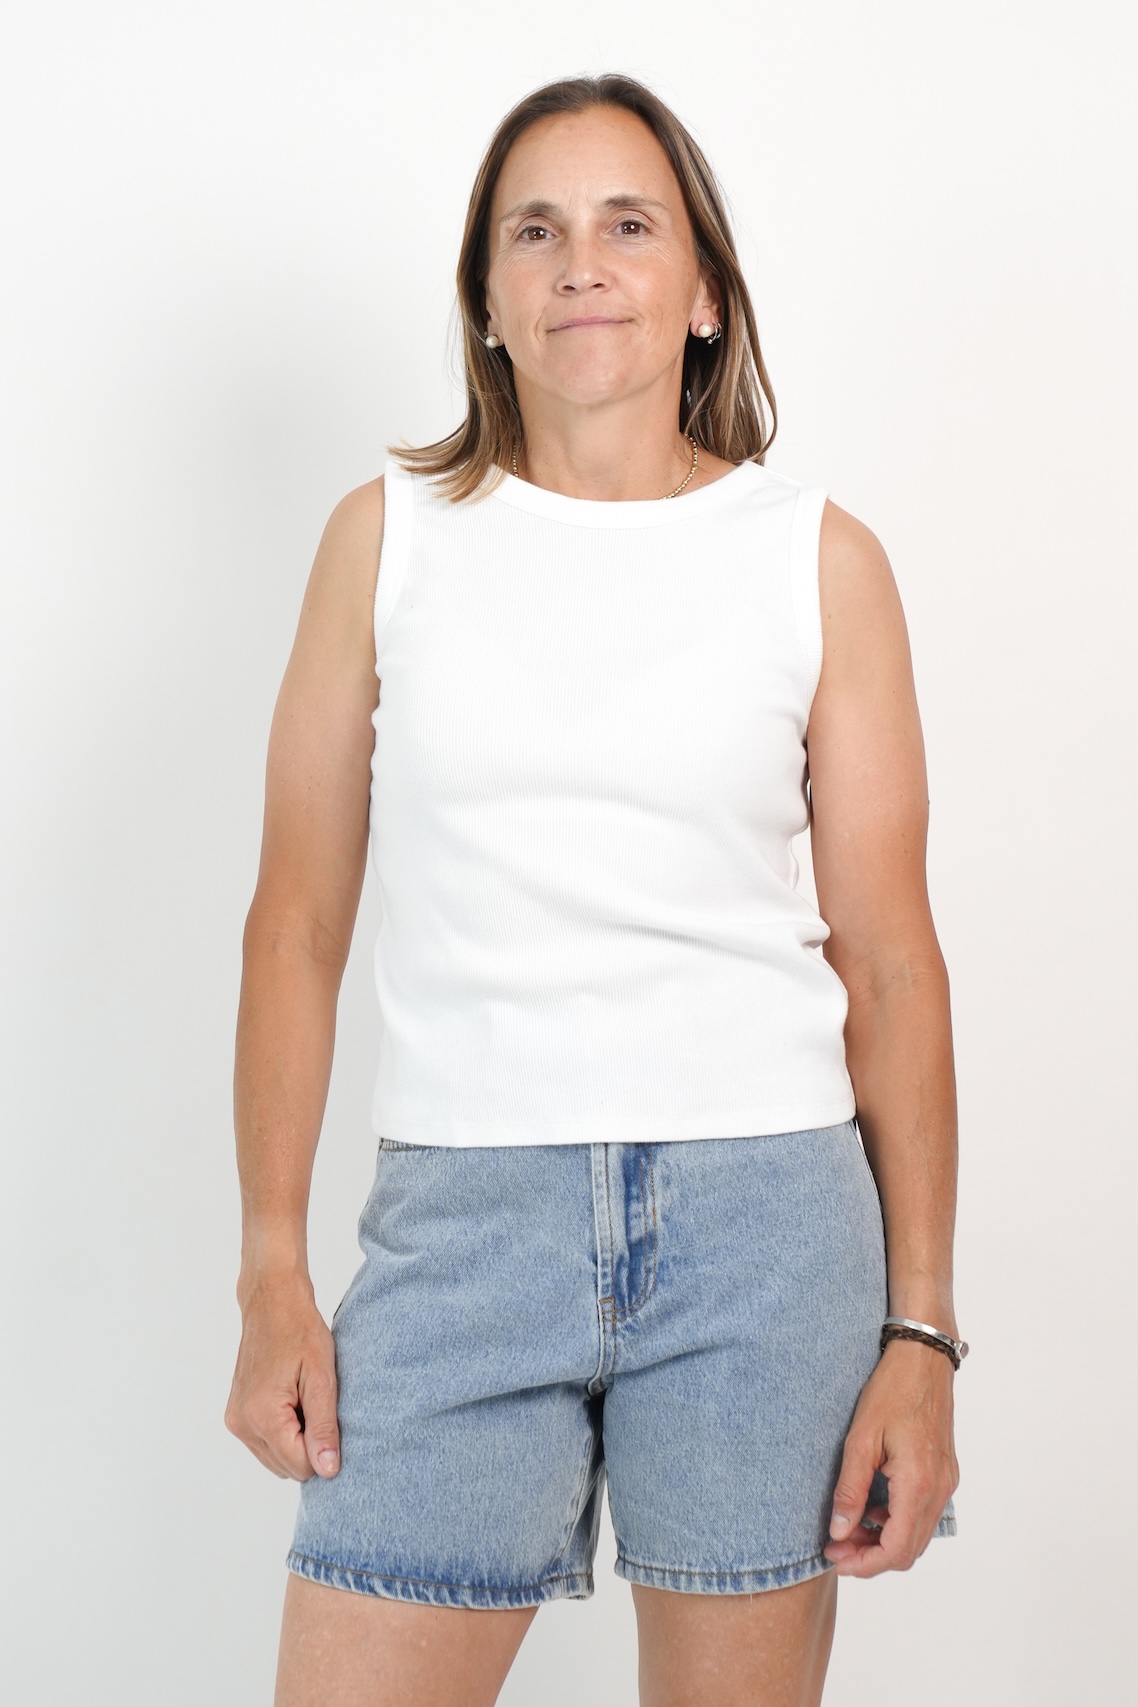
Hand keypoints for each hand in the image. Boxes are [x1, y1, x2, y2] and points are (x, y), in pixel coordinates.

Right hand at [224, 1273, 340, 1480]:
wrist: (271, 1302)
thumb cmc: (300, 1332)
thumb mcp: (322, 1377)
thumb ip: (324, 1427)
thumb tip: (328, 1471)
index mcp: (263, 1417)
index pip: (302, 1466)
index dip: (324, 1449)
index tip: (330, 1415)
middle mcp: (242, 1425)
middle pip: (288, 1468)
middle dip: (308, 1446)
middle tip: (316, 1403)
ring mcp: (235, 1421)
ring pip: (276, 1460)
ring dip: (296, 1440)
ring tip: (304, 1400)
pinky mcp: (235, 1416)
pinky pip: (265, 1445)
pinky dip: (283, 1433)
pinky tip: (292, 1401)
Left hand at [823, 1339, 958, 1575]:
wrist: (924, 1359)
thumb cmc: (892, 1391)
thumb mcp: (860, 1440)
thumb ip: (851, 1490)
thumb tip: (839, 1531)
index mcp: (918, 1485)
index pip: (895, 1550)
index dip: (863, 1564)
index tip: (834, 1557)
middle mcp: (939, 1490)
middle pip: (908, 1550)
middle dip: (870, 1556)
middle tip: (836, 1544)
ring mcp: (946, 1483)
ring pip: (917, 1535)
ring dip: (884, 1540)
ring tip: (848, 1526)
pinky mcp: (945, 1473)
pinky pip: (924, 1514)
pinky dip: (897, 1521)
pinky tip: (872, 1506)